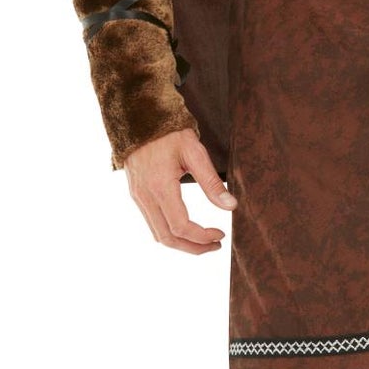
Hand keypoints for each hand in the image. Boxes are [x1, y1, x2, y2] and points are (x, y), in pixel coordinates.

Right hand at [122, 126, 237, 253]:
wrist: (140, 120)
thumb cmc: (169, 134)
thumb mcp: (195, 152)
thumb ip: (212, 182)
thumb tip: (231, 206)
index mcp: (160, 186)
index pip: (181, 226)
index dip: (202, 237)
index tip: (221, 234)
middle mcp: (145, 196)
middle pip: (167, 238)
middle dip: (193, 248)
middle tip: (215, 245)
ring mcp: (138, 198)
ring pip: (158, 235)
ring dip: (181, 244)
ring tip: (204, 241)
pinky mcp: (137, 196)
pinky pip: (152, 224)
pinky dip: (170, 233)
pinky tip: (186, 229)